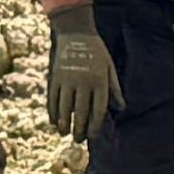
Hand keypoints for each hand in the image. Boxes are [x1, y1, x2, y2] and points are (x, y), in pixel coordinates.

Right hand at [42, 7, 119, 146]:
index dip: (95, 125)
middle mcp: (83, 82)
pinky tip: (53, 121)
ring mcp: (68, 80)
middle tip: (78, 140)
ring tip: (64, 133)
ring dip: (64, 123)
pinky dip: (52, 111)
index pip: (98, 109)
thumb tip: (121, 108)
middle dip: (79, 128)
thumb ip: (114, 89)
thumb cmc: (97, 52)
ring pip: (64, 107)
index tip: (92, 135)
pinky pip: (52, 98)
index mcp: (99, 81)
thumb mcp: (110, 68)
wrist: (76, 33)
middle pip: (81, 111)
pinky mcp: (55, 77)